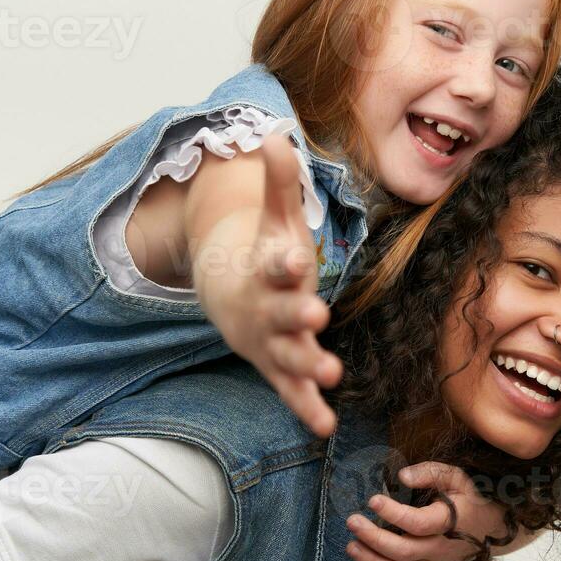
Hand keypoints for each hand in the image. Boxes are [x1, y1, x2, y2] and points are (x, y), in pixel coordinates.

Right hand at [197, 138, 342, 436]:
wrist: (229, 295)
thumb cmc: (265, 253)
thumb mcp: (275, 218)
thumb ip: (279, 183)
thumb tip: (275, 133)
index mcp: (269, 270)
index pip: (276, 264)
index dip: (285, 261)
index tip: (297, 258)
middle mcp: (268, 308)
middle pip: (282, 313)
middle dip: (298, 316)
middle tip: (317, 316)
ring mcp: (272, 341)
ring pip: (289, 356)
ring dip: (308, 365)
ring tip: (331, 374)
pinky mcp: (280, 368)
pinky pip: (293, 390)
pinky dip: (307, 407)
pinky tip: (326, 427)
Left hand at [344, 462, 510, 560]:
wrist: (489, 525)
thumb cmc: (469, 497)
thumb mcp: (456, 476)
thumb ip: (430, 472)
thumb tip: (402, 476)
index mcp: (451, 523)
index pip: (419, 524)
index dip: (393, 514)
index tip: (373, 500)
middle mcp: (442, 549)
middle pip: (404, 552)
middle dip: (373, 538)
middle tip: (352, 521)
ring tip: (351, 546)